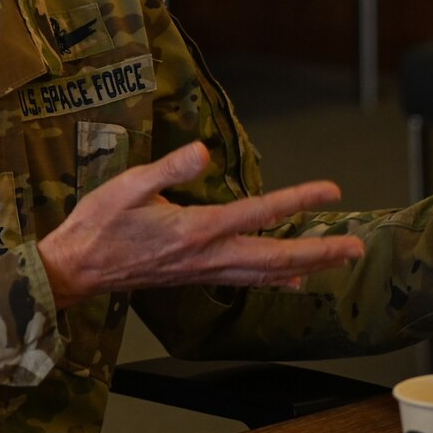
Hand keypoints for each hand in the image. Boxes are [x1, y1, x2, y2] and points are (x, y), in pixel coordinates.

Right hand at [37, 142, 363, 302]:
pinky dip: (276, 280)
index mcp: (197, 229)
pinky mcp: (197, 277)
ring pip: (266, 274)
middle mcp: (208, 256)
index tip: (330, 190)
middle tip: (356, 248)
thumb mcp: (128, 186)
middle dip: (319, 252)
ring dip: (307, 266)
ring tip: (338, 261)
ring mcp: (204, 271)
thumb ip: (169, 168)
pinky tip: (294, 282)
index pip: (258, 213)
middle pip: (276, 257)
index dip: (297, 201)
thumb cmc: (99, 223)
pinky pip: (247, 282)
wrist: (76, 270)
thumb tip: (202, 150)